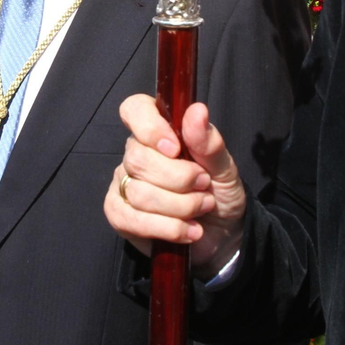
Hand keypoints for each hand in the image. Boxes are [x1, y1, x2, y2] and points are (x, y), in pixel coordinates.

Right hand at [104, 96, 245, 278]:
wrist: (221, 234)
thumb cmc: (219, 192)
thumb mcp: (224, 167)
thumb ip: (209, 142)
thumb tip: (198, 110)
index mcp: (159, 131)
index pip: (135, 110)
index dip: (150, 127)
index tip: (175, 148)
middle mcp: (135, 154)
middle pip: (139, 158)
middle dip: (179, 179)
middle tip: (204, 185)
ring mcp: (124, 184)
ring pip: (139, 193)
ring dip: (180, 206)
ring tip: (202, 209)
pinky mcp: (120, 215)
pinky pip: (132, 220)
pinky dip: (168, 228)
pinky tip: (188, 230)